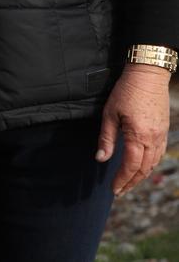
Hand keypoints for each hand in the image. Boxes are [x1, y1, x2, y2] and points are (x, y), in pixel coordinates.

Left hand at [96, 63, 169, 195]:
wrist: (148, 74)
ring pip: (153, 163)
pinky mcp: (164, 129)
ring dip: (141, 175)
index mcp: (138, 136)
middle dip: (131, 182)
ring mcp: (161, 135)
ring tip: (129, 180)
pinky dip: (150, 163)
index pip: (131, 166)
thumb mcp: (110, 113)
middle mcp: (153, 139)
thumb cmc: (126, 91)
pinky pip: (158, 153)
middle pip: (144, 169)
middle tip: (120, 190)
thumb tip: (100, 158)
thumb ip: (106, 138)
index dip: (122, 180)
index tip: (114, 189)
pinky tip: (142, 164)